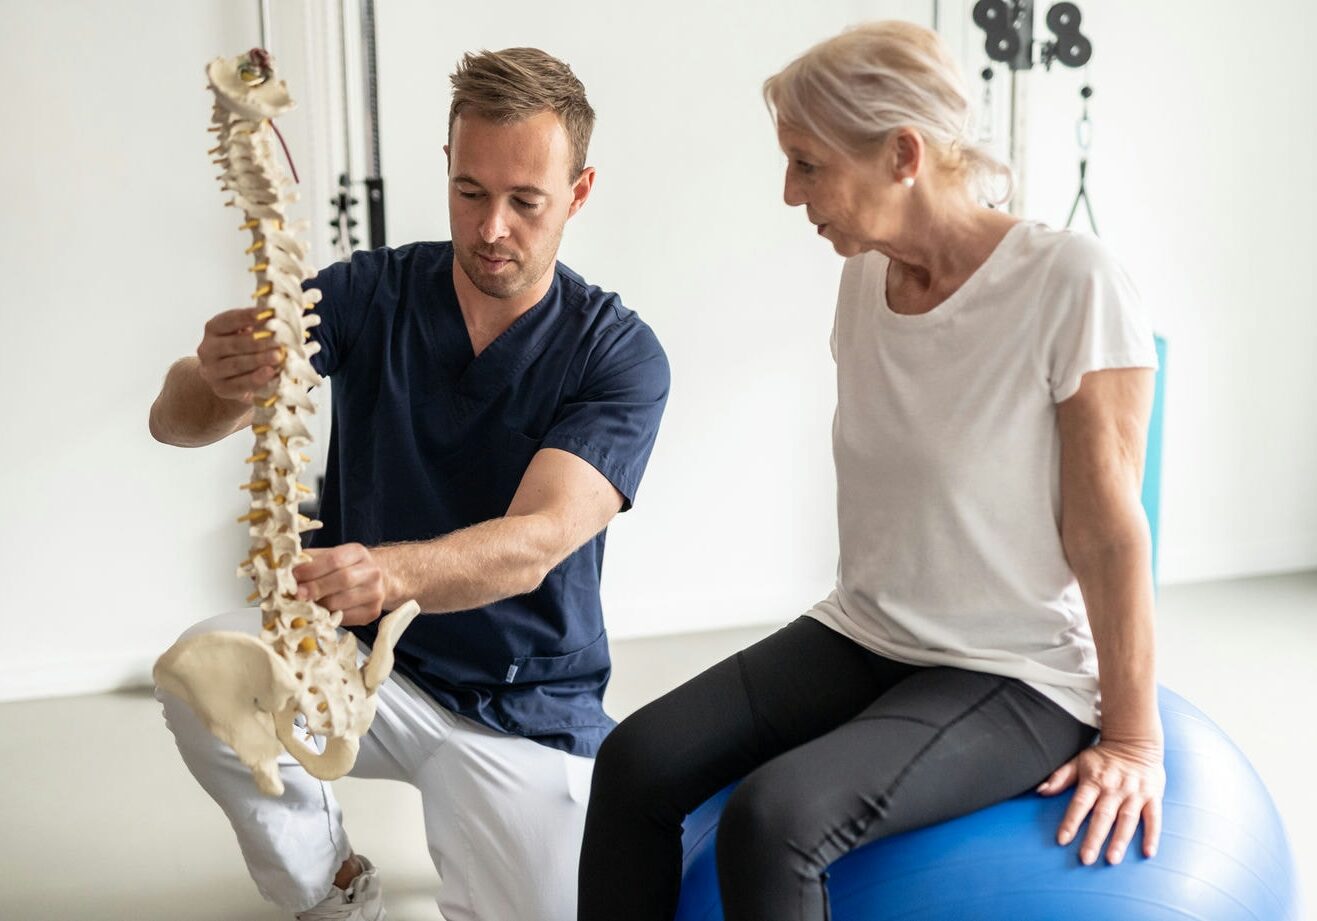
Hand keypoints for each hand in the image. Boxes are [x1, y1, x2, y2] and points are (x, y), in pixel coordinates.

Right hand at [196, 307, 283, 401]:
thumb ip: (257, 326)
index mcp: (213, 329)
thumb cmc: (244, 350)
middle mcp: (207, 349)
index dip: (247, 316)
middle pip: (233, 344)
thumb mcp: (247, 334)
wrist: (231, 378)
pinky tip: (269, 373)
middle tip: (278, 342)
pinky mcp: (220, 388)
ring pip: (235, 364)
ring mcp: (211, 370)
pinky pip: (239, 384)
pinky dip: (256, 379)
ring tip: (277, 357)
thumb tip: (274, 318)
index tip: (266, 314)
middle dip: (257, 343)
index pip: (228, 320)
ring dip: (258, 360)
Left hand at [292, 544, 385, 626]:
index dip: (312, 569)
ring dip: (318, 606)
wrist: (372, 581)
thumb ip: (309, 561)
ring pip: (341, 603)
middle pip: (342, 580)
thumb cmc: (343, 568)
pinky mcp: (372, 612)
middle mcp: (371, 572)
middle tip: (296, 595)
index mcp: (358, 553)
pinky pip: (345, 618)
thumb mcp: (329, 556)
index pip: (334, 560)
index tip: (294, 576)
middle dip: (315, 588)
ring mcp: (375, 593)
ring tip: (304, 605)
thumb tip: (285, 571)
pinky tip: (319, 613)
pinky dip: (328, 618)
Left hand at [1037, 738, 1164, 864]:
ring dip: (1120, 840)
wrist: (1135, 741)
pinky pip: (1154, 818)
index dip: (1070, 821)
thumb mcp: (1079, 762)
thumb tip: (1040, 791)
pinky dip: (1152, 835)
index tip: (1062, 840)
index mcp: (1094, 780)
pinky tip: (1148, 852)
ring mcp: (1135, 793)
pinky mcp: (1153, 796)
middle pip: (1103, 816)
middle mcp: (1114, 788)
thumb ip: (1060, 777)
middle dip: (1094, 838)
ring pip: (1127, 819)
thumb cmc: (1103, 757)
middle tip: (1085, 858)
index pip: (1080, 803)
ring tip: (1112, 859)